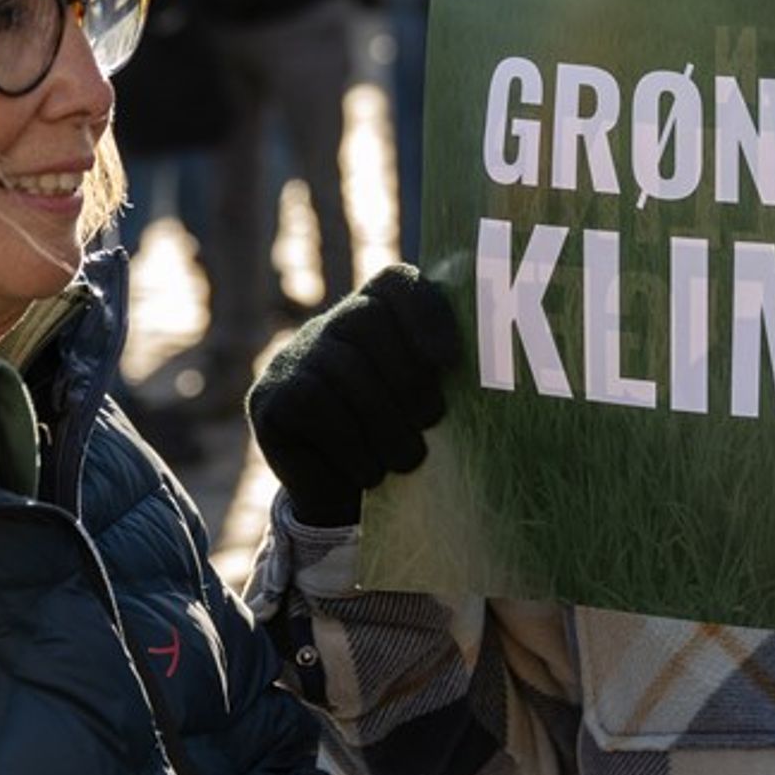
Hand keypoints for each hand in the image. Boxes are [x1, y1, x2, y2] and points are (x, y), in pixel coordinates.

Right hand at [247, 265, 460, 527]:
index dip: (424, 311)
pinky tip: (370, 471)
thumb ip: (450, 374)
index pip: (397, 283)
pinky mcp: (270, 396)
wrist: (344, 492)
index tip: (450, 358)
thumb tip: (504, 366)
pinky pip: (313, 405)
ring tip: (409, 458)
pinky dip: (350, 442)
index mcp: (379, 312)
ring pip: (343, 369)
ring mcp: (296, 356)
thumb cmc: (402, 436)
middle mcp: (333, 324)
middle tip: (433, 421)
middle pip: (367, 323)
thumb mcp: (429, 402)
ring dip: (383, 421)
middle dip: (407, 377)